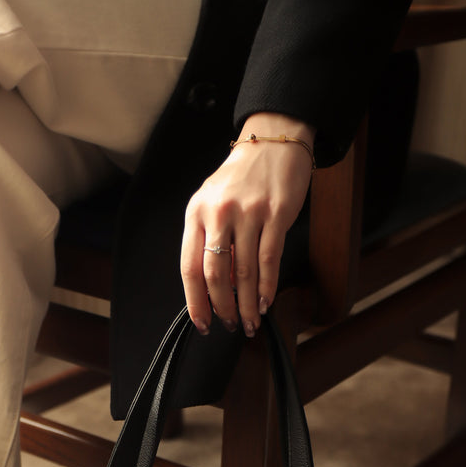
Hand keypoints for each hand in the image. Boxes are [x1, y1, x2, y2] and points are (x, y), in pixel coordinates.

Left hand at [180, 112, 315, 335]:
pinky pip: (269, 260)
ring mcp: (248, 213)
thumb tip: (214, 288)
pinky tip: (264, 302)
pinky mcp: (275, 213)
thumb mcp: (212, 202)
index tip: (203, 324)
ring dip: (246, 304)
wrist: (273, 141)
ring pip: (243, 272)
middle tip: (229, 325)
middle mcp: (218, 213)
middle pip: (215, 275)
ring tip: (250, 321)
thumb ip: (208, 239)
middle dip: (222, 307)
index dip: (195, 302)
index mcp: (196, 213)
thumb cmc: (241, 179)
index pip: (190, 267)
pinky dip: (266, 287)